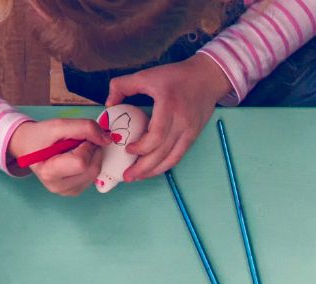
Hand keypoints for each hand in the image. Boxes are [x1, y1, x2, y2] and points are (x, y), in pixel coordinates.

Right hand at [8, 118, 109, 195]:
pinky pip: (93, 176)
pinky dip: (91, 162)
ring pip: (95, 172)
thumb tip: (106, 139)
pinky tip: (79, 156)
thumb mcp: (57, 125)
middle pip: (91, 169)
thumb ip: (83, 127)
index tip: (78, 137)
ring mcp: (68, 192)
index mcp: (49, 173)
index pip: (81, 162)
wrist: (28, 146)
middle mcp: (59, 187)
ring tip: (77, 148)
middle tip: (80, 140)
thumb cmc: (40, 136)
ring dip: (93, 156)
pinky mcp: (76, 190)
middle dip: (92, 150)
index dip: (86, 146)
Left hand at [107, 53, 231, 181]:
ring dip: (154, 171)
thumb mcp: (146, 75)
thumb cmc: (176, 75)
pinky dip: (165, 165)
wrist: (207, 78)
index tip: (127, 149)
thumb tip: (108, 104)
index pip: (156, 135)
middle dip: (143, 168)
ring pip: (171, 159)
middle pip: (163, 153)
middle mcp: (182, 122)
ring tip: (137, 177)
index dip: (141, 147)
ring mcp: (190, 131)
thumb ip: (122, 86)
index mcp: (169, 106)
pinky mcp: (193, 136)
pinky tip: (153, 169)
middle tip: (127, 176)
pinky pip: (178, 156)